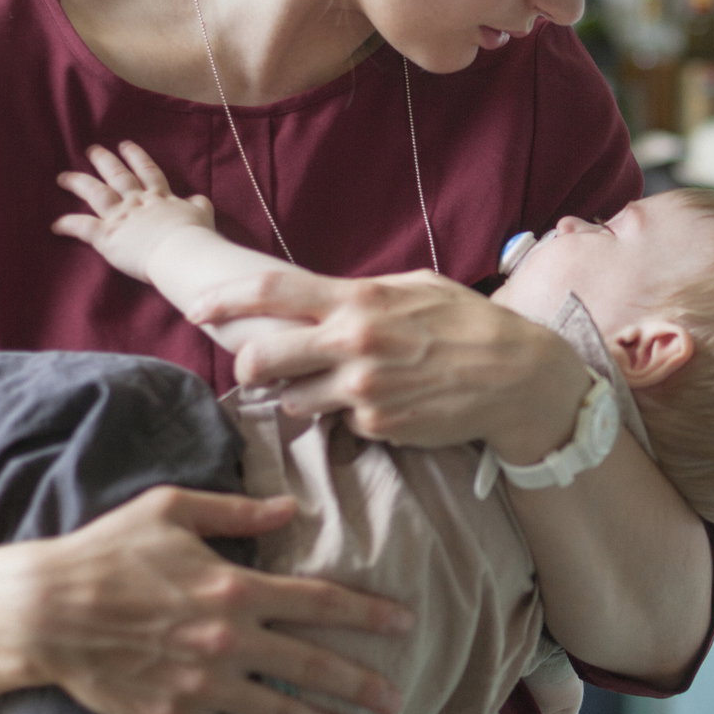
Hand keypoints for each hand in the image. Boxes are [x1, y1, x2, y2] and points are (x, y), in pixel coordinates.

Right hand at [15, 484, 412, 713]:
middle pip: (311, 664)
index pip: (319, 601)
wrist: (44, 610)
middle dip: (360, 681)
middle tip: (396, 697)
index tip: (404, 623)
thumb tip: (290, 508)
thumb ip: (237, 511)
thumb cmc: (106, 551)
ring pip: (277, 713)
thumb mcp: (172, 509)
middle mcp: (228, 639)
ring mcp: (202, 685)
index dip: (367, 613)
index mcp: (235, 587)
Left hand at [53, 141, 215, 283]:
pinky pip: (82, 227)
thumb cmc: (195, 237)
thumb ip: (198, 205)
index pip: (147, 171)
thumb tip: (198, 199)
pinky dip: (68, 225)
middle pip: (117, 176)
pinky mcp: (107, 235)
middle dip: (104, 161)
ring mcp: (120, 216)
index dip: (136, 157)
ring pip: (95, 193)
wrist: (182, 252)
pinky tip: (55, 225)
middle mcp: (137, 201)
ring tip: (64, 176)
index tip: (126, 146)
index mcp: (160, 197)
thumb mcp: (202, 215)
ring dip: (79, 183)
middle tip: (92, 150)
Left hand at [188, 268, 590, 458]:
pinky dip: (353, 416)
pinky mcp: (377, 426)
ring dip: (305, 395)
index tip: (196, 308)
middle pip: (262, 358)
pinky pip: (343, 424)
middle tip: (258, 368)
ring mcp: (362, 390)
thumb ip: (360, 292)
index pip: (271, 292)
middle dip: (250, 366)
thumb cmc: (468, 323)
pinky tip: (390, 402)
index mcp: (359, 300)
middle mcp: (353, 344)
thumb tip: (318, 297)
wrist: (518, 378)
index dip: (223, 299)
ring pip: (295, 400)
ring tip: (346, 384)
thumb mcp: (415, 287)